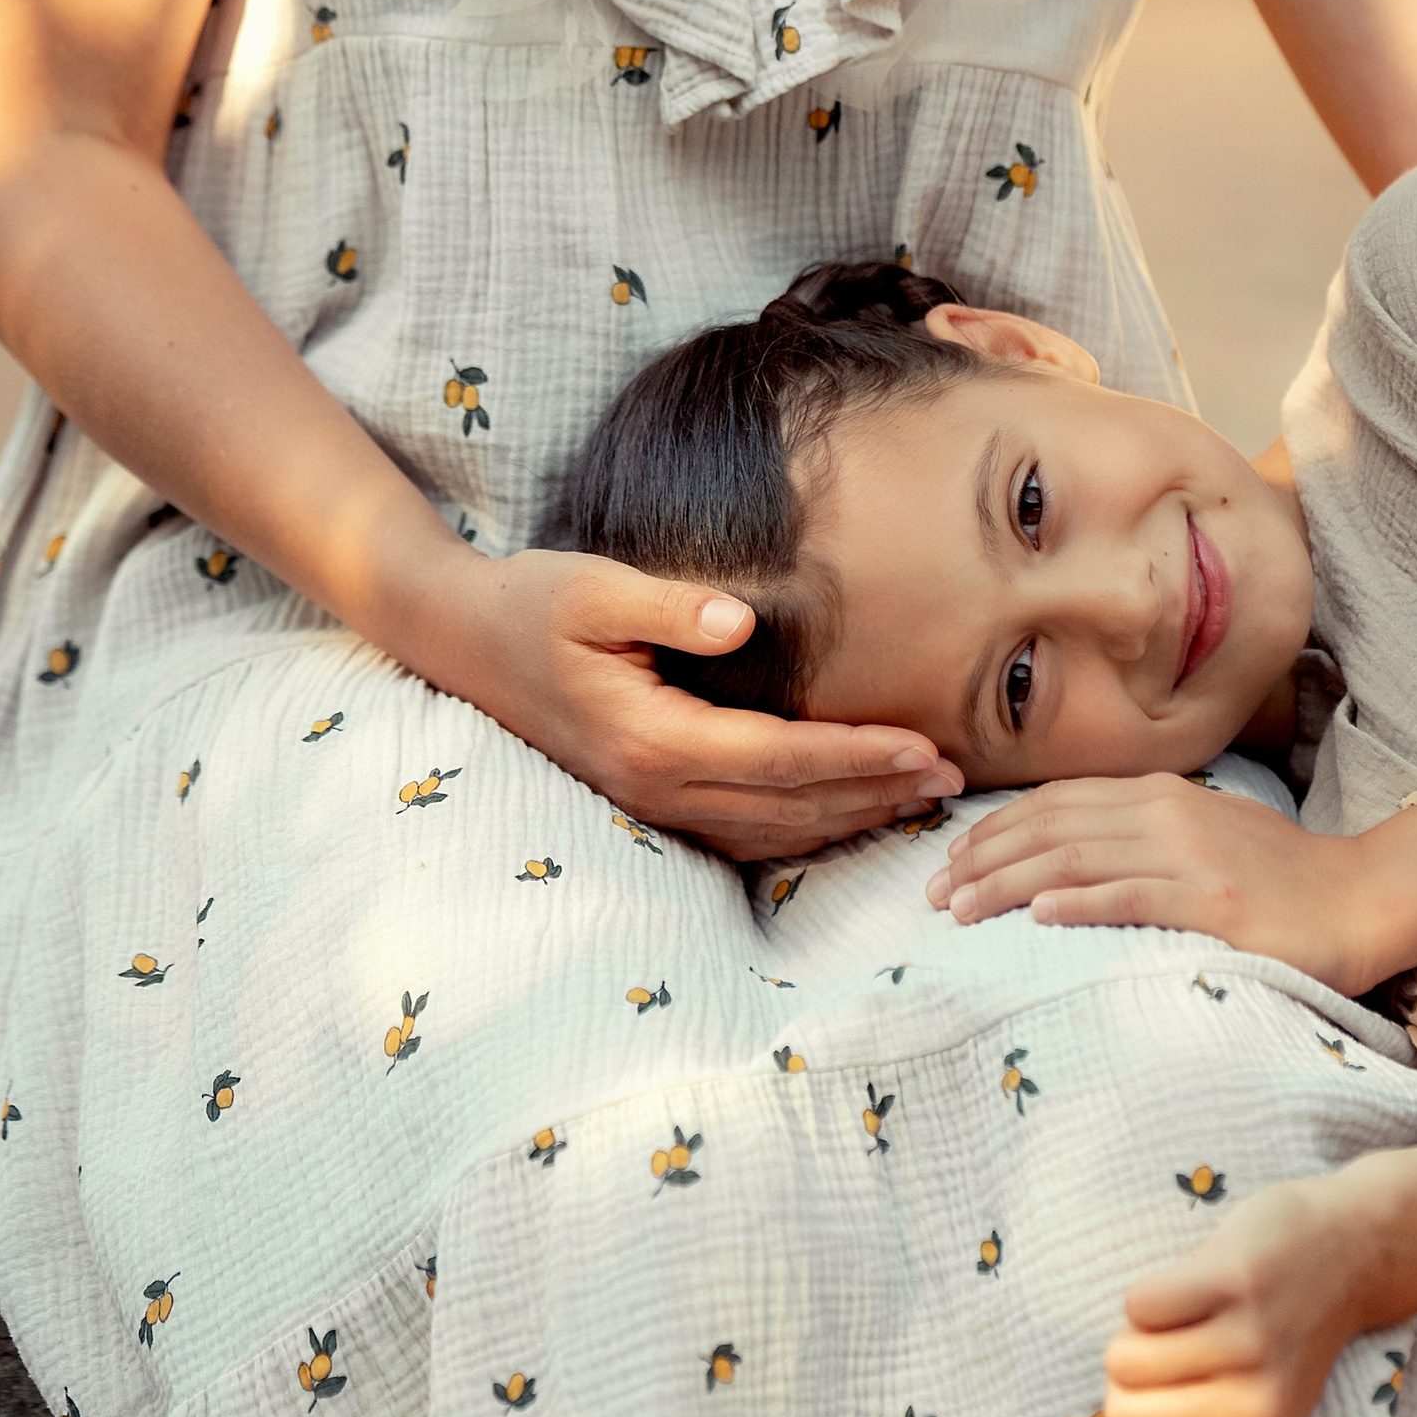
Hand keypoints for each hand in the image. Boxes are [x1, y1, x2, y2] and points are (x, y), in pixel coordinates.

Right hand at [422, 546, 959, 849]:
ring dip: (849, 816)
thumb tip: (743, 618)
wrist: (464, 642)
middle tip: (951, 778)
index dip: (856, 756)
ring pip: (770, 830)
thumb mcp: (593, 586)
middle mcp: (653, 786)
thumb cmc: (532, 602)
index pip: (779, 759)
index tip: (925, 745)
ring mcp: (649, 803)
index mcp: (650, 738)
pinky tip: (848, 810)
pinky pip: (741, 830)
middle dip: (874, 793)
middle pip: (787, 806)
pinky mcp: (649, 799)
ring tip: (920, 797)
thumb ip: (670, 605)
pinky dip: (804, 826)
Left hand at [927, 773, 1383, 994]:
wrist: (1363, 897)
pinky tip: (1039, 915)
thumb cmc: (1281, 878)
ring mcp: (1191, 857)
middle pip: (1052, 828)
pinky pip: (1133, 896)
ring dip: (1010, 884)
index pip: (1057, 803)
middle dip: (983, 859)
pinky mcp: (1215, 902)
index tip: (950, 861)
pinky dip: (1080, 902)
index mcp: (1162, 795)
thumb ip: (1141, 836)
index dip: (995, 829)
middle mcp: (1168, 815)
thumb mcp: (1204, 836)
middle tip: (933, 895)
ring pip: (1078, 860)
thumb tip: (1064, 860)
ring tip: (962, 910)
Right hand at [1064, 1175, 1373, 1416]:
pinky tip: (1187, 1288)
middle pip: (1122, 1412)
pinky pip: (1139, 1303)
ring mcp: (1246, 1344)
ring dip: (1135, 1334)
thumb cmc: (1292, 1342)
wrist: (1352, 1254)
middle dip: (1126, 1381)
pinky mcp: (1232, 1282)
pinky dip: (1149, 1293)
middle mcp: (1255, 1410)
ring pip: (1123, 1357)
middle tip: (1169, 1353)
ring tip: (1180, 1322)